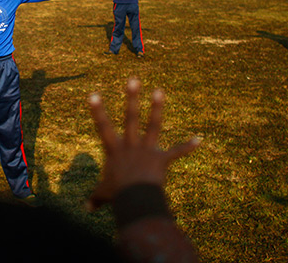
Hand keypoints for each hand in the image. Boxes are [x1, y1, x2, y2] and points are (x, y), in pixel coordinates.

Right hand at [87, 78, 198, 210]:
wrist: (137, 199)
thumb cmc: (117, 195)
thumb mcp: (103, 194)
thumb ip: (96, 197)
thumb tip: (87, 208)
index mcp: (115, 150)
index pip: (103, 127)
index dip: (98, 111)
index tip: (94, 94)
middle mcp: (131, 145)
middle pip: (131, 117)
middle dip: (132, 98)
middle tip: (134, 79)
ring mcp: (147, 150)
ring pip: (153, 125)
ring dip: (157, 108)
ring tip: (160, 90)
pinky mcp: (161, 160)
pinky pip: (176, 152)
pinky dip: (187, 147)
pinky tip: (199, 140)